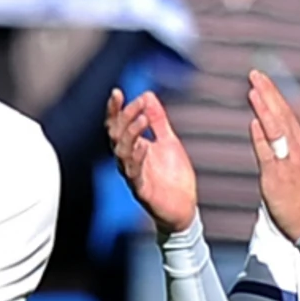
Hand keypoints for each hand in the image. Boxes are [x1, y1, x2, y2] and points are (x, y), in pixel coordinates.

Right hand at [106, 89, 198, 234]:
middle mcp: (128, 160)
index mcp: (132, 148)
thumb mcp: (169, 141)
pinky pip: (134, 174)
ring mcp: (133, 176)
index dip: (116, 110)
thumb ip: (158, 120)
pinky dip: (137, 159)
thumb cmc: (173, 177)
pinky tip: (144, 146)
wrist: (183, 208)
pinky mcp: (141, 190)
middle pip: (117, 136)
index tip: (117, 93)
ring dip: (130, 135)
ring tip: (142, 120)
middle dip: (124, 118)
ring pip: (121, 153)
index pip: (117, 125)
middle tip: (137, 104)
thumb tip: (147, 95)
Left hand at [247, 71, 299, 240]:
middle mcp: (296, 150)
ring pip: (277, 129)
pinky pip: (269, 154)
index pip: (286, 115)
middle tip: (256, 74)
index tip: (263, 80)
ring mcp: (288, 162)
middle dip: (269, 93)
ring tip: (254, 90)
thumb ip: (281, 145)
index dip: (274, 96)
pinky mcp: (277, 177)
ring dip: (266, 108)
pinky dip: (262, 137)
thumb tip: (260, 125)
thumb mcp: (296, 164)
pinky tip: (254, 123)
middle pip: (282, 115)